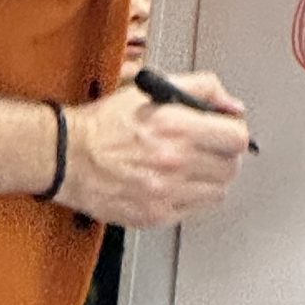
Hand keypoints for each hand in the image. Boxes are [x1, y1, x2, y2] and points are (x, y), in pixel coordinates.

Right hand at [59, 71, 250, 228]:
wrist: (67, 157)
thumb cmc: (104, 125)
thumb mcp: (151, 91)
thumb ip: (200, 89)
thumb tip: (232, 105)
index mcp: (176, 127)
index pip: (237, 138)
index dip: (234, 134)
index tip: (226, 134)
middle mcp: (174, 162)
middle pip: (231, 168)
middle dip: (223, 157)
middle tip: (207, 151)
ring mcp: (166, 193)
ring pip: (217, 192)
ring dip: (209, 180)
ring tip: (188, 169)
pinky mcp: (156, 215)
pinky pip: (193, 211)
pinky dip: (189, 199)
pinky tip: (171, 184)